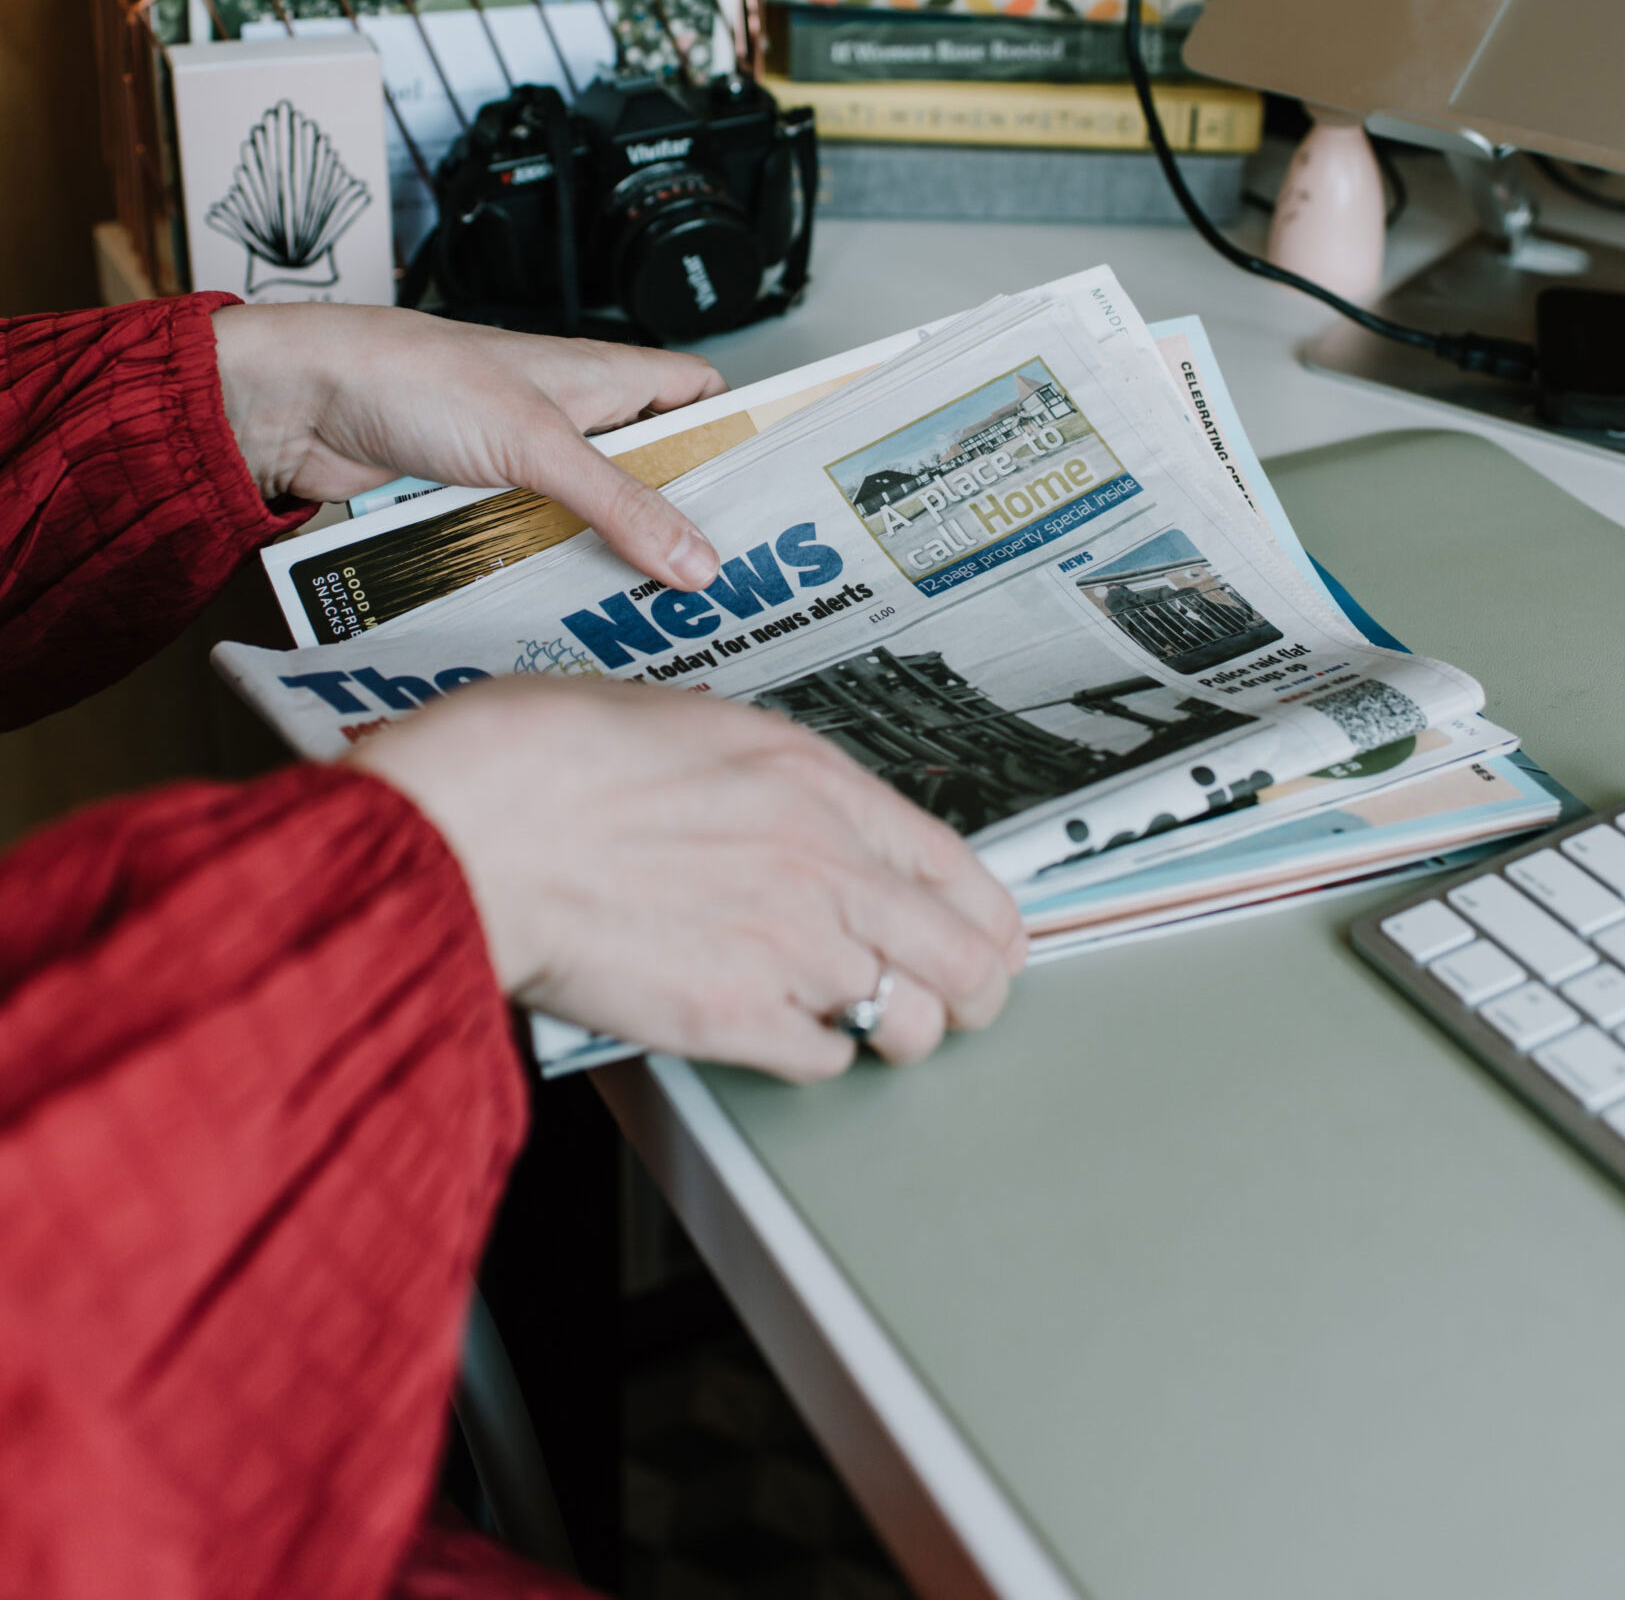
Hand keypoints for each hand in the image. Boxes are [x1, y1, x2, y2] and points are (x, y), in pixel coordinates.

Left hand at [212, 303, 726, 590]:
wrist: (303, 402)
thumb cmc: (414, 378)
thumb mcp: (538, 443)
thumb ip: (620, 503)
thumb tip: (697, 560)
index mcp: (603, 376)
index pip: (698, 393)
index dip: (739, 430)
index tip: (773, 488)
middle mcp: (573, 416)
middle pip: (655, 468)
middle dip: (687, 517)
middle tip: (729, 577)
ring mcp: (527, 461)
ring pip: (598, 513)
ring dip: (620, 554)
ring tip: (664, 610)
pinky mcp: (485, 501)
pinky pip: (543, 541)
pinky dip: (560, 570)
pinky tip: (579, 608)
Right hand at [351, 678, 1028, 1082]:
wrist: (471, 825)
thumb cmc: (548, 758)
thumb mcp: (689, 722)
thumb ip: (769, 773)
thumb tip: (796, 806)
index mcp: (816, 782)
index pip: (959, 868)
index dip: (991, 920)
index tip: (993, 940)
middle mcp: (824, 866)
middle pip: (966, 962)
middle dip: (974, 992)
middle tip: (958, 1004)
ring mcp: (786, 947)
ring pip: (909, 1023)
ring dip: (896, 1030)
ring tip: (872, 1027)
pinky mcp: (732, 1020)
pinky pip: (823, 1063)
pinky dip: (815, 1057)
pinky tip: (784, 1032)